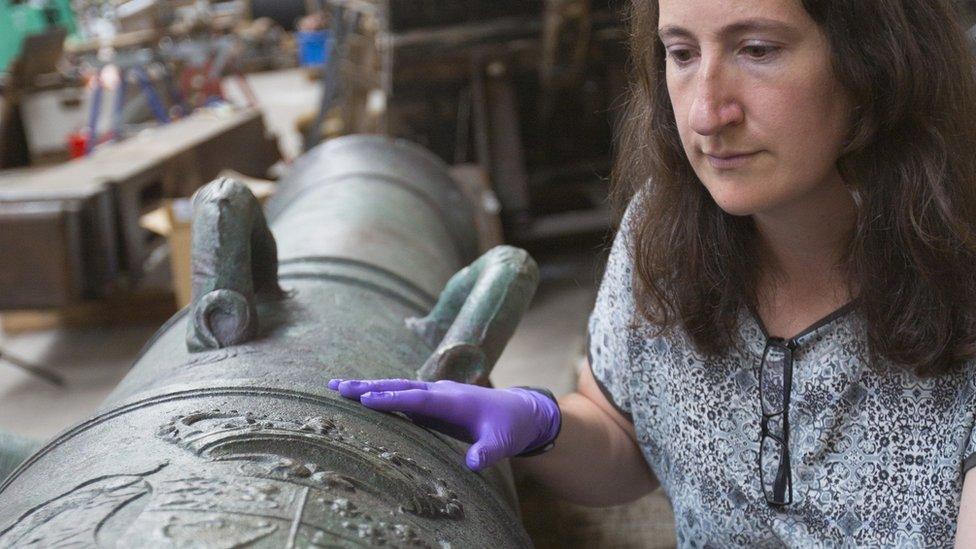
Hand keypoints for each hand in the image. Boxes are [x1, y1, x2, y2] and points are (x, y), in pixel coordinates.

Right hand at [327, 378, 560, 470]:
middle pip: (400, 386)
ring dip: (369, 387)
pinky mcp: (433, 401)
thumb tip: (473, 464)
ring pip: (398, 387)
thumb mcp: (503, 443)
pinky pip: (403, 396)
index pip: (417, 398)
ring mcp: (436, 394)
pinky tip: (361, 397)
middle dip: (369, 386)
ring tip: (338, 386)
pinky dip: (381, 394)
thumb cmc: (510, 427)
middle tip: (337, 386)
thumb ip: (487, 452)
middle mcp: (441, 392)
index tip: (366, 400)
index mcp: (454, 401)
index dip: (392, 399)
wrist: (521, 411)